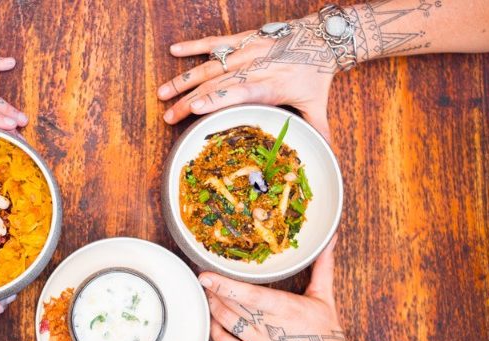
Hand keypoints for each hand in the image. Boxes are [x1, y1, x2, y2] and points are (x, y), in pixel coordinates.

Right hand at [157, 15, 334, 139]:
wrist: (323, 37)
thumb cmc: (317, 74)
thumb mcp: (317, 105)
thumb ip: (317, 131)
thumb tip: (325, 156)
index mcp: (273, 84)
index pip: (241, 92)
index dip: (217, 99)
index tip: (195, 108)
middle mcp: (256, 65)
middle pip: (217, 84)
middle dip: (189, 100)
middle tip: (169, 116)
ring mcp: (247, 50)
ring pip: (210, 65)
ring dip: (184, 79)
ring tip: (163, 93)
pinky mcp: (243, 38)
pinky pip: (215, 42)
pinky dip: (193, 46)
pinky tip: (174, 51)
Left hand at [203, 236, 458, 340]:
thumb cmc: (325, 330)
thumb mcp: (324, 296)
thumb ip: (322, 266)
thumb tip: (328, 239)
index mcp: (286, 310)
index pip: (250, 297)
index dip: (225, 286)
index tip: (206, 275)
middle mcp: (270, 330)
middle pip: (232, 307)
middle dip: (214, 291)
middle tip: (205, 278)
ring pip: (225, 323)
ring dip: (213, 306)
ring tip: (208, 293)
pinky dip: (215, 330)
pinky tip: (213, 318)